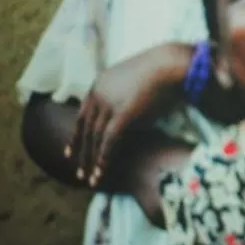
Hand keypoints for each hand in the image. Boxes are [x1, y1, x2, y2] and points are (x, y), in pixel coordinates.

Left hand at [66, 43, 191, 186]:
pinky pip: (108, 142)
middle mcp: (98, 94)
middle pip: (84, 128)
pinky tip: (101, 173)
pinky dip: (103, 159)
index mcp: (99, 84)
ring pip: (94, 138)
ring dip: (90, 161)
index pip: (82, 114)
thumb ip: (124, 94)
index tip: (71, 151)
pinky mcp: (122, 115)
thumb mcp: (134, 80)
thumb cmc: (162, 70)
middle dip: (80, 152)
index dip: (76, 135)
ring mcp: (108, 104)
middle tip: (77, 170)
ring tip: (89, 179)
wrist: (172, 65)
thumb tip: (128, 108)